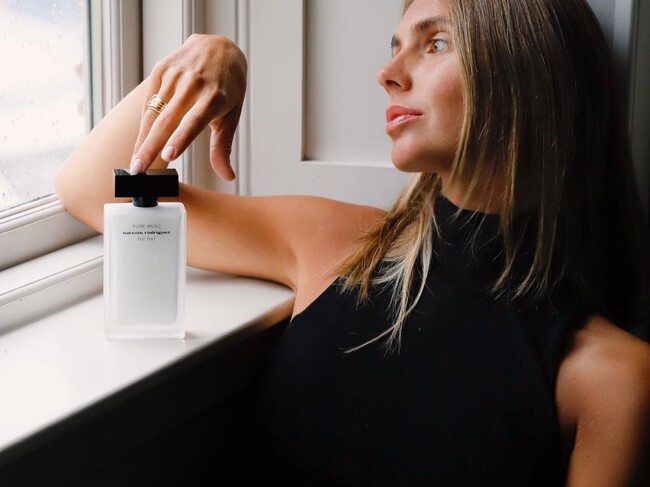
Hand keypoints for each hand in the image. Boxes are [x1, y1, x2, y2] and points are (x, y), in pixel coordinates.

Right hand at [130, 34, 246, 179]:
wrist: (220, 47)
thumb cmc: (228, 87)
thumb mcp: (231, 115)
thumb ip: (223, 147)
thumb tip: (228, 176)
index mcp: (214, 97)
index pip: (194, 121)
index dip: (181, 139)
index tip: (168, 156)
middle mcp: (193, 85)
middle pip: (167, 121)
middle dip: (150, 147)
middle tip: (138, 170)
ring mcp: (175, 75)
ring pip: (154, 113)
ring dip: (142, 139)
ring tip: (135, 162)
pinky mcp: (161, 69)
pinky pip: (149, 101)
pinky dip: (145, 122)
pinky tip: (140, 142)